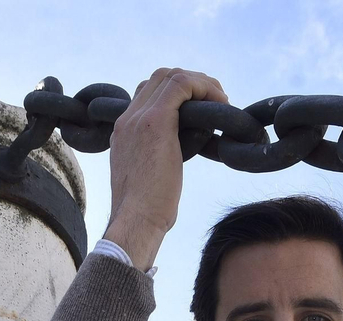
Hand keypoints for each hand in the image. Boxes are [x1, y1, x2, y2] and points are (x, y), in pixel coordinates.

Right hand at [102, 68, 228, 271]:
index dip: (179, 93)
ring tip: (220, 102)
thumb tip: (173, 156)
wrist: (135, 222)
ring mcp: (138, 118)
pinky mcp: (155, 122)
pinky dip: (205, 88)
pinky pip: (183, 85)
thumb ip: (155, 158)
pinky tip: (220, 105)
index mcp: (122, 131)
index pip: (148, 92)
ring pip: (173, 75)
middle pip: (161, 77)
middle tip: (215, 102)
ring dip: (202, 83)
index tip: (201, 109)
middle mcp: (127, 119)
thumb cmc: (145, 212)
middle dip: (193, 83)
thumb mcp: (146, 178)